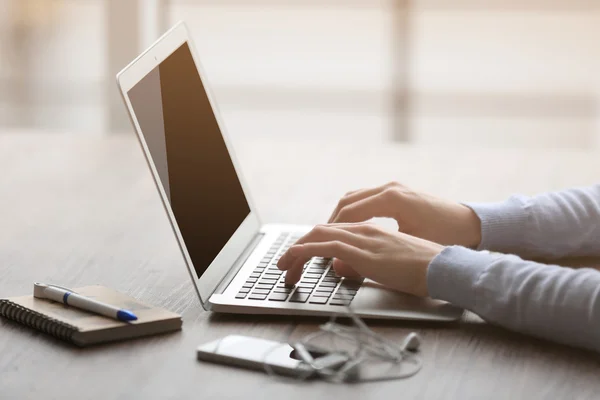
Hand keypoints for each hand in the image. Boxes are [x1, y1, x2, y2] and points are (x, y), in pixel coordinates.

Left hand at [277, 223, 443, 296]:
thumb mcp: (386, 266)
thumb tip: (340, 268)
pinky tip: (294, 260)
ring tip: (284, 267)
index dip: (311, 243)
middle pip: (320, 231)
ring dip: (296, 250)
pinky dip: (305, 251)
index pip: (332, 232)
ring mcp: (364, 238)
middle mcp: (365, 230)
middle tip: (285, 265)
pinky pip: (327, 246)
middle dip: (298, 247)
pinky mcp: (365, 251)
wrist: (446, 267)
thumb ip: (361, 264)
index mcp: (371, 231)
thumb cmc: (424, 269)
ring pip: (319, 235)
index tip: (298, 258)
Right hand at [328, 182, 480, 247]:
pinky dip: (353, 211)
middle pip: (346, 202)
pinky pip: (365, 198)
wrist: (471, 224)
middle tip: (318, 241)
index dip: (329, 230)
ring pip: (354, 197)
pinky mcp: (398, 191)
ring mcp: (394, 188)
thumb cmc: (444, 238)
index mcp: (391, 200)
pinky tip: (352, 228)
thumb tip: (337, 264)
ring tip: (331, 235)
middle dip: (330, 222)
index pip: (348, 212)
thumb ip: (372, 256)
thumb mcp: (406, 249)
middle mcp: (390, 189)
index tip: (317, 244)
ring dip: (340, 216)